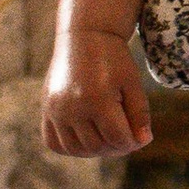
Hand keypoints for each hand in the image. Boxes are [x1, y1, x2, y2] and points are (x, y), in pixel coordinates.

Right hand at [42, 29, 153, 156]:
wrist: (83, 37)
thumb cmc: (113, 59)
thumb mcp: (133, 82)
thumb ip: (139, 113)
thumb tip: (143, 141)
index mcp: (97, 98)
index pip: (118, 138)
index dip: (133, 143)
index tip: (139, 137)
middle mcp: (71, 106)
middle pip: (97, 146)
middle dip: (116, 147)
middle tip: (125, 136)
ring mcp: (55, 109)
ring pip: (76, 149)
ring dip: (95, 151)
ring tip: (108, 137)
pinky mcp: (46, 109)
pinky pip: (54, 143)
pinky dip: (70, 147)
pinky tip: (86, 138)